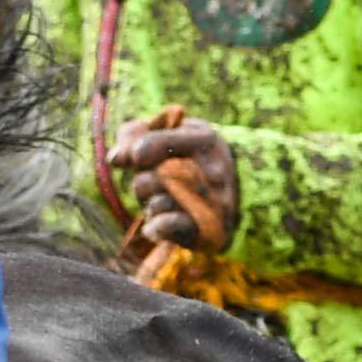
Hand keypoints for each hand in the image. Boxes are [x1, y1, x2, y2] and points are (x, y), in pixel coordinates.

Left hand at [104, 117, 239, 251]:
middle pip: (146, 180)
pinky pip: (167, 228)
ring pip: (154, 205)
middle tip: (161, 181)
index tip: (139, 156)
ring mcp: (210, 203)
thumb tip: (114, 159)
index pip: (145, 147)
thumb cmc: (198, 155)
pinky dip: (156, 227)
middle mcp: (210, 171)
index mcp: (203, 140)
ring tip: (168, 200)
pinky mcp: (207, 230)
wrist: (246, 190)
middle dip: (143, 181)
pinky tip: (156, 225)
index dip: (134, 153)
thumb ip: (140, 134)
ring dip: (152, 204)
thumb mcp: (176, 132)